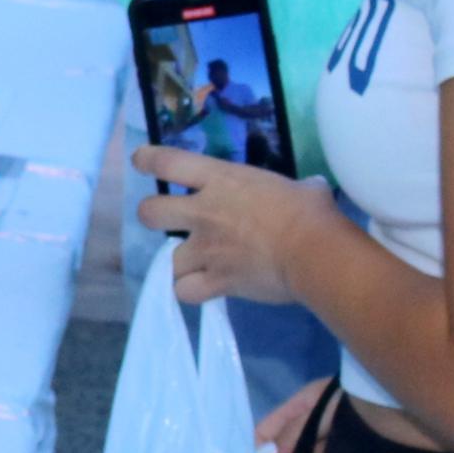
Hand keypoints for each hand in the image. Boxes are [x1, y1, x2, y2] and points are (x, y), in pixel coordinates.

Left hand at [133, 146, 336, 305]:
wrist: (313, 252)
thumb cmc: (311, 212)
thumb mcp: (303, 188)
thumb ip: (299, 188)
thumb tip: (312, 189)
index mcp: (220, 180)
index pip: (167, 162)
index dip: (147, 160)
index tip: (140, 162)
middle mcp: (203, 213)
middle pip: (150, 213)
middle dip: (152, 216)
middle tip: (168, 222)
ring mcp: (206, 249)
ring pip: (168, 260)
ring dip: (180, 263)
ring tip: (195, 265)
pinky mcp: (216, 281)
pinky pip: (185, 291)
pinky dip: (190, 292)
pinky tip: (202, 290)